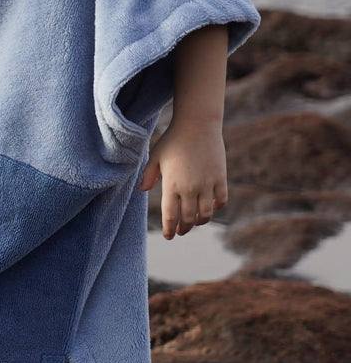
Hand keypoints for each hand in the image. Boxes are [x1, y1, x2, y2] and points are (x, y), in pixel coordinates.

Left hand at [138, 118, 227, 238]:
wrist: (197, 125)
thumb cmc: (173, 140)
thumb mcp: (156, 157)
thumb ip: (148, 175)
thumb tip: (141, 190)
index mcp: (171, 185)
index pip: (170, 215)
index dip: (170, 229)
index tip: (169, 236)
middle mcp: (190, 188)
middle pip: (188, 218)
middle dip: (184, 228)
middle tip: (181, 232)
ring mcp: (207, 184)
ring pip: (206, 213)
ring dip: (200, 221)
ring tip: (195, 222)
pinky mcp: (220, 178)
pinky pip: (221, 200)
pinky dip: (216, 207)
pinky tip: (211, 208)